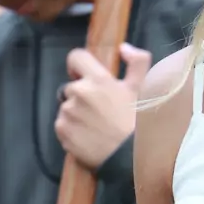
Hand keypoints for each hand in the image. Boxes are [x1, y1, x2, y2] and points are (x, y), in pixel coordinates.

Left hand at [54, 44, 150, 169]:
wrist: (129, 156)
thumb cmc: (138, 121)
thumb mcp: (142, 88)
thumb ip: (137, 62)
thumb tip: (123, 48)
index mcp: (97, 79)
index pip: (75, 57)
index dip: (79, 65)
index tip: (83, 74)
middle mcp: (78, 93)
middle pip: (71, 87)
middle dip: (82, 94)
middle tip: (99, 109)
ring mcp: (67, 112)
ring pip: (66, 106)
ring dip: (76, 112)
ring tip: (95, 125)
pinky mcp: (61, 130)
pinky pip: (62, 124)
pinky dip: (71, 128)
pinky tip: (88, 135)